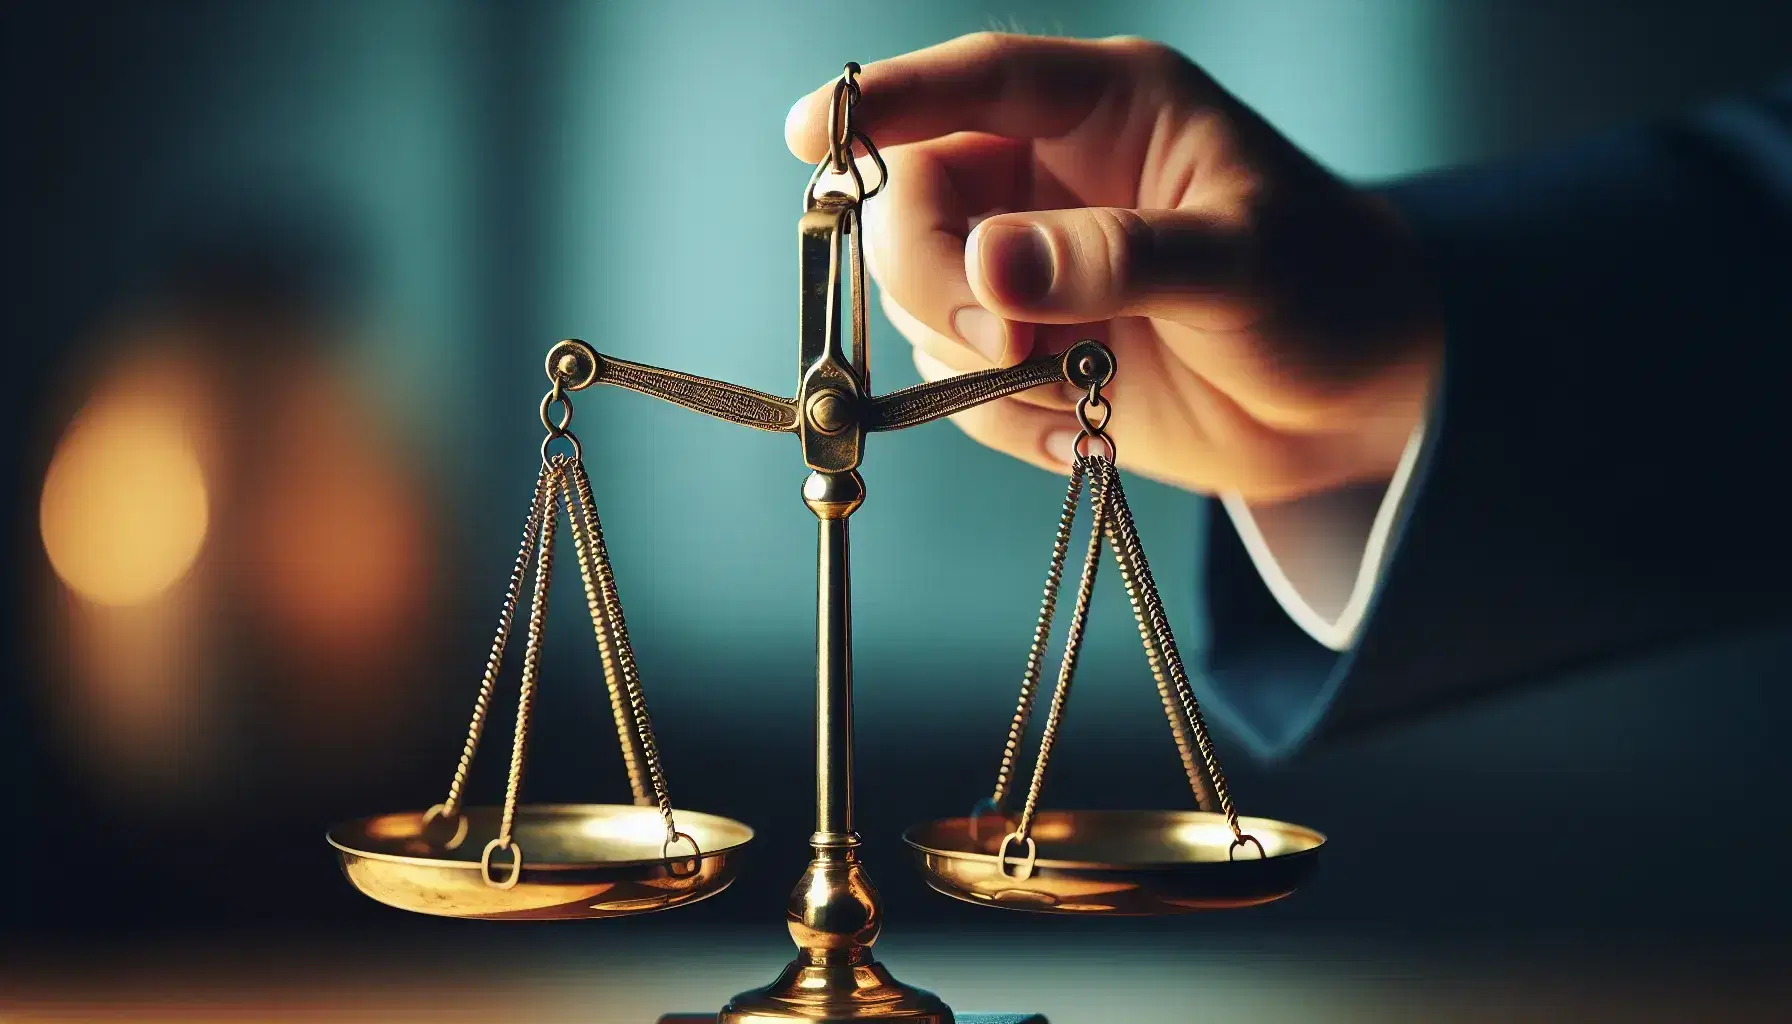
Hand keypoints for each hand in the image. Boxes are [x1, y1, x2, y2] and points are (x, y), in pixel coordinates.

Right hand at [786, 33, 1441, 503]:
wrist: (1356, 402)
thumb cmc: (1327, 293)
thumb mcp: (1242, 262)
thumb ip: (1119, 257)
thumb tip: (989, 266)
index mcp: (1107, 112)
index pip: (979, 81)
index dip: (889, 99)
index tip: (809, 134)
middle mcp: (1050, 181)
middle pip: (914, 203)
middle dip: (934, 276)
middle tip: (1005, 337)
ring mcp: (1032, 270)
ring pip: (921, 302)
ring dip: (975, 357)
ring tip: (1080, 379)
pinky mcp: (1029, 352)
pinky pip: (956, 384)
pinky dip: (1002, 415)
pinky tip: (1082, 424)